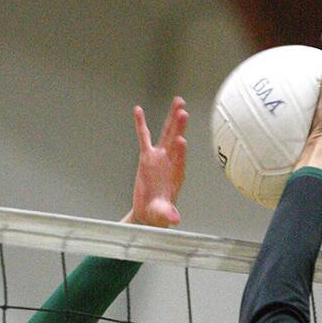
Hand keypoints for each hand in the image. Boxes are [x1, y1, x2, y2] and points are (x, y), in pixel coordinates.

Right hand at [122, 96, 187, 227]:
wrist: (150, 213)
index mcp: (176, 175)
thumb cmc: (159, 213)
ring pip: (166, 134)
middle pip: (175, 141)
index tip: (181, 141)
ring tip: (178, 102)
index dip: (180, 151)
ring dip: (172, 118)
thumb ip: (168, 214)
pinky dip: (140, 124)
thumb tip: (175, 220)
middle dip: (180, 126)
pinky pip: (143, 137)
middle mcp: (170, 162)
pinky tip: (138, 111)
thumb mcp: (163, 215)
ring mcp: (159, 157)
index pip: (179, 160)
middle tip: (183, 111)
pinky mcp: (147, 156)